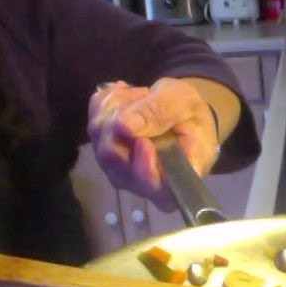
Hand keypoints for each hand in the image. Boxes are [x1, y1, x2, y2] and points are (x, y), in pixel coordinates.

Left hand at [87, 78, 220, 211]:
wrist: (182, 115)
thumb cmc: (191, 114)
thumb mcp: (186, 102)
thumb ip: (161, 111)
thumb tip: (125, 125)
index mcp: (178, 179)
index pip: (157, 190)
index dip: (144, 169)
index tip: (143, 142)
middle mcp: (145, 184)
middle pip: (115, 160)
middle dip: (122, 120)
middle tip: (144, 96)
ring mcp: (120, 171)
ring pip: (100, 139)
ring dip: (116, 107)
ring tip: (141, 95)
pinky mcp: (105, 156)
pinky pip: (94, 126)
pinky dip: (106, 105)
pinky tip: (127, 99)